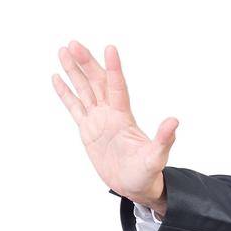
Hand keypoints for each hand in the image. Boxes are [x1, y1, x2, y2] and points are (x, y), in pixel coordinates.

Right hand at [52, 40, 177, 212]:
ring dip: (74, 71)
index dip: (113, 69)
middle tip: (74, 43)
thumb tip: (174, 122)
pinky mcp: (87, 130)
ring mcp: (98, 120)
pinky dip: (65, 93)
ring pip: (84, 90)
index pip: (117, 87)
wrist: (135, 186)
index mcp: (124, 117)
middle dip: (86, 63)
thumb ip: (163, 140)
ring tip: (63, 50)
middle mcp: (110, 114)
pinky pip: (74, 107)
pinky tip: (56, 78)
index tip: (110, 48)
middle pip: (96, 82)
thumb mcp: (156, 158)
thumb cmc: (147, 173)